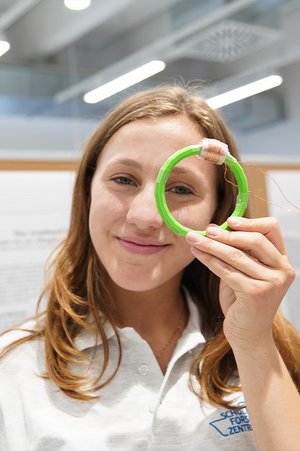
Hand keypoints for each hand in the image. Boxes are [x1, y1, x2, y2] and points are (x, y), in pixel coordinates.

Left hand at [186, 217, 294, 348]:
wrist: (248, 334)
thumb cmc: (244, 300)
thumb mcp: (244, 270)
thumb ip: (237, 251)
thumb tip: (213, 228)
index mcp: (282, 260)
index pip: (271, 228)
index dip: (250, 222)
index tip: (229, 220)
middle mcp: (282, 270)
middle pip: (255, 240)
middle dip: (227, 234)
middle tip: (206, 230)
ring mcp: (272, 283)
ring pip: (237, 255)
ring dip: (211, 245)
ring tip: (193, 239)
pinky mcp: (256, 294)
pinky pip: (227, 271)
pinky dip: (210, 260)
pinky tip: (198, 254)